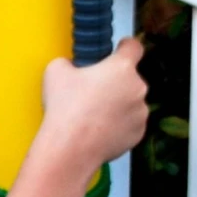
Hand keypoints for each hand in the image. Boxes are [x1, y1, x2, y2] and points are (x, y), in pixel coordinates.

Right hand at [38, 35, 148, 174]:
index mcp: (122, 67)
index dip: (125, 47)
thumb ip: (68, 62)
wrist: (70, 148)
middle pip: (130, 78)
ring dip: (118, 105)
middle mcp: (138, 88)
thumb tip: (70, 68)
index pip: (134, 47)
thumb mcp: (55, 71)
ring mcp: (141, 113)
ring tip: (94, 116)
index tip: (118, 51)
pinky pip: (130, 124)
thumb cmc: (65, 106)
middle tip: (92, 93)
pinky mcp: (138, 134)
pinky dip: (119, 125)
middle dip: (115, 83)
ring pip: (131, 102)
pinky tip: (99, 131)